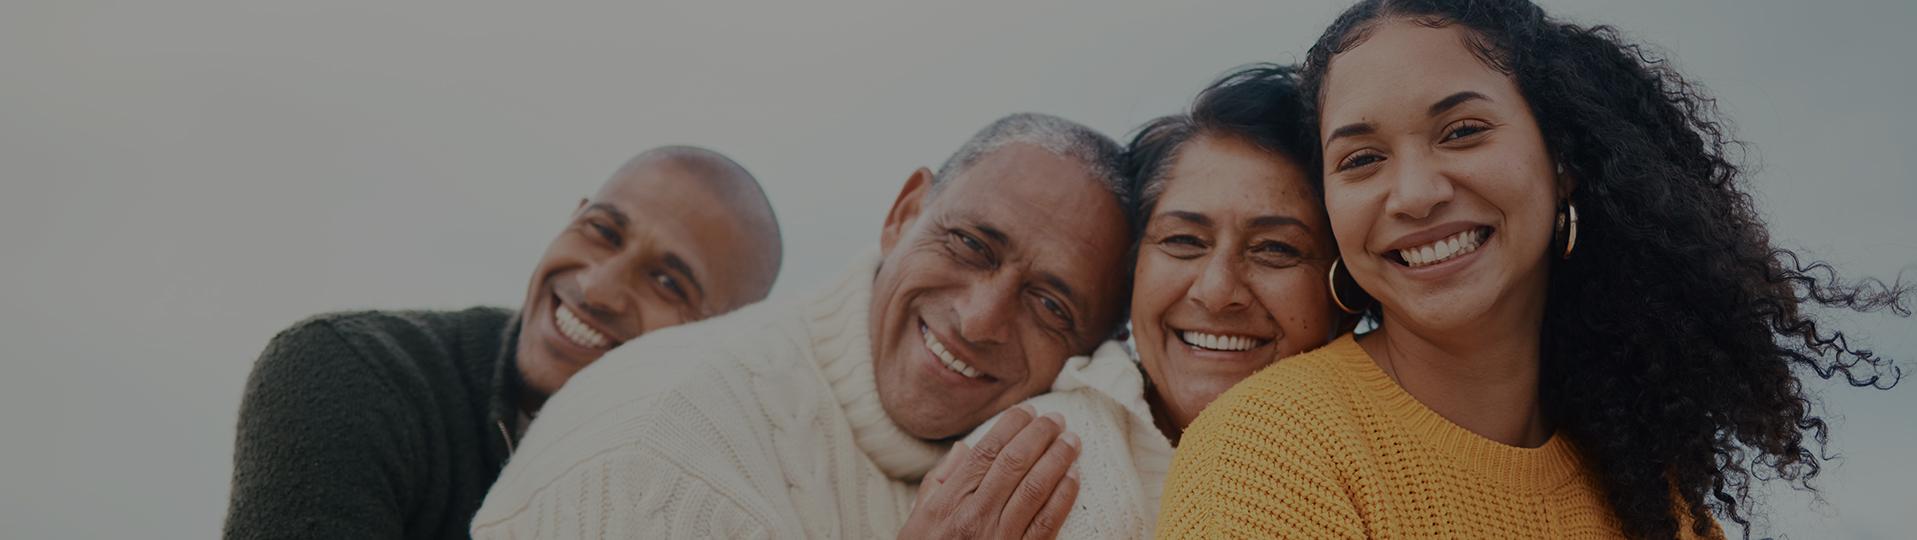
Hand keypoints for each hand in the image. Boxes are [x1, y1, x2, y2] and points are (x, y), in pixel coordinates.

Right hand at [901, 405, 1081, 538]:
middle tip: (1057, 419)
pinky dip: (1063, 497)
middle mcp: (973, 516)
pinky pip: (1047, 523)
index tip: (1027, 411)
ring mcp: (998, 538)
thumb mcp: (918, 518)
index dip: (1011, 426)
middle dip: (1039, 436)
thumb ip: (939, 481)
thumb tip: (963, 449)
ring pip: (1034, 488)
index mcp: (948, 502)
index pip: (985, 452)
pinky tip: (1073, 478)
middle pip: (1013, 464)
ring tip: (1072, 441)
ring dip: (1057, 460)